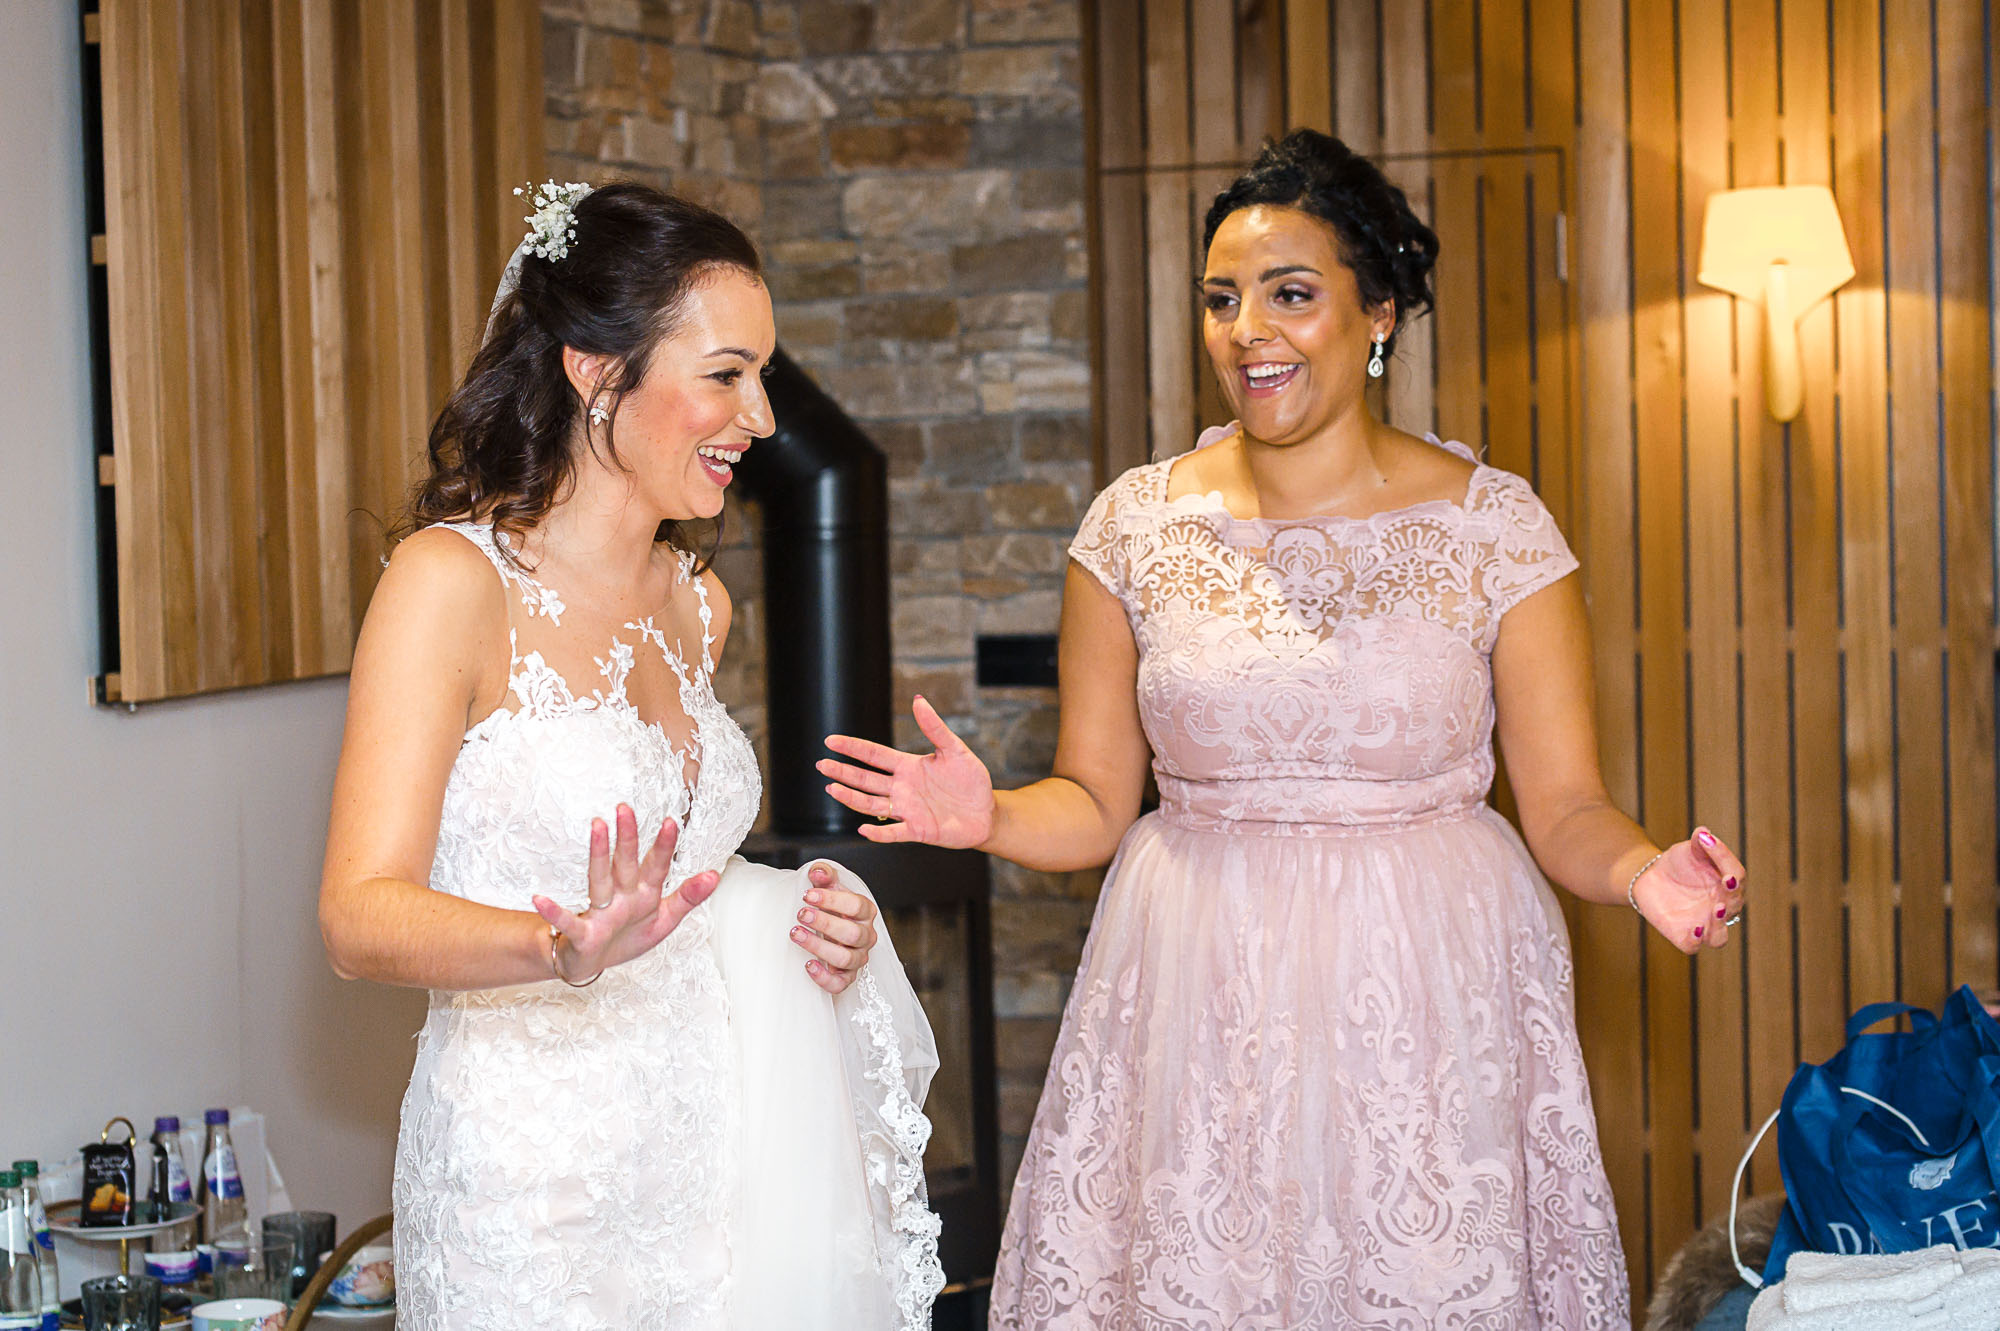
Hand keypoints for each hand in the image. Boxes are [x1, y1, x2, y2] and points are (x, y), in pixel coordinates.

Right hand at [531, 805, 719, 980]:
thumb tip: (715, 875)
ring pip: (599, 880)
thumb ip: (687, 897)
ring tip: (597, 827)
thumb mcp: (664, 920)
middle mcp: (621, 896)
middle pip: (626, 864)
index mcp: (644, 893)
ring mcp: (600, 912)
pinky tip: (540, 899)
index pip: (657, 866)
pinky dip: (554, 912)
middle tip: (626, 809)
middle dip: (629, 838)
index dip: (664, 847)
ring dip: (598, 855)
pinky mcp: (582, 934)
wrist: (591, 963)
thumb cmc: (627, 937)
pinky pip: (567, 921)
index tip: (670, 822)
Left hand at [791, 863, 879, 994]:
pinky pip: (840, 984)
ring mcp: (858, 957)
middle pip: (852, 933)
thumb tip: (817, 871)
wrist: (830, 929)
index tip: (808, 895)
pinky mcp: (847, 977)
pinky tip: (808, 965)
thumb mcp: (828, 888)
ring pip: (846, 958)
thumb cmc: (831, 908)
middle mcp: (866, 936)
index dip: (832, 900)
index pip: (856, 906)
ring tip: (796, 934)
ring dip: (819, 947)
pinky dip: (824, 977)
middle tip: (801, 914)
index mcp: (865, 912)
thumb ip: (824, 875)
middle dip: (825, 923)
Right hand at [819, 695, 995, 848]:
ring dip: (852, 797)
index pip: (874, 755)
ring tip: (832, 788)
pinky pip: (893, 832)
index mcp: (908, 766)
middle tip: (822, 765)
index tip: (831, 741)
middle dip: (843, 772)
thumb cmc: (972, 782)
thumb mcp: (956, 750)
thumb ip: (935, 728)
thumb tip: (919, 701)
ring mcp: (907, 810)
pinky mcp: (917, 830)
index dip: (852, 747)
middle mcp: (902, 788)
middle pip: (866, 779)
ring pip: (872, 803)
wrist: (987, 813)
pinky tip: (863, 828)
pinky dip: (878, 832)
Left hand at [1632, 826, 1745, 954]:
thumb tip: (1704, 832)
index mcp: (1728, 883)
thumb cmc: (1679, 863)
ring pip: (1719, 936)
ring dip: (1718, 927)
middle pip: (1734, 906)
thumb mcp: (1688, 849)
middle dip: (1730, 899)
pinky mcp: (1684, 936)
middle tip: (1724, 889)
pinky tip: (1693, 930)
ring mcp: (1704, 924)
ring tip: (1714, 911)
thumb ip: (1699, 842)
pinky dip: (1695, 940)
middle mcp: (1722, 907)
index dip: (1730, 867)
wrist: (1651, 877)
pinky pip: (1693, 945)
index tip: (1723, 864)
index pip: (1737, 875)